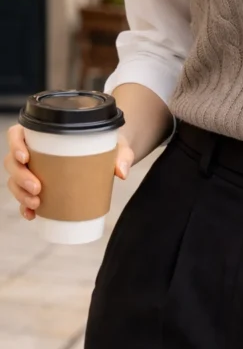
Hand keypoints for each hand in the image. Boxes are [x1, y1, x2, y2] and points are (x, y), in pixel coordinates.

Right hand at [4, 124, 134, 220]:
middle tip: (38, 189)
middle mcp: (34, 150)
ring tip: (36, 204)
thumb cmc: (108, 146)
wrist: (111, 158)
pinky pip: (24, 197)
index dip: (15, 144)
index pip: (17, 134)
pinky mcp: (39, 187)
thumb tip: (122, 172)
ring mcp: (34, 170)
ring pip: (15, 180)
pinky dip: (25, 207)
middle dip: (20, 177)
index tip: (25, 157)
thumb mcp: (116, 146)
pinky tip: (32, 215)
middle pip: (13, 161)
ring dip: (20, 194)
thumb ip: (122, 155)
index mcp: (44, 133)